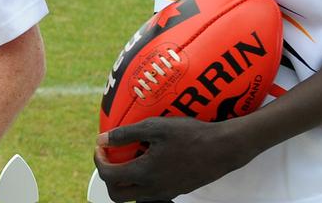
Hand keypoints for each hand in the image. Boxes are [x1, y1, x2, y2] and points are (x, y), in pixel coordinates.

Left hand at [94, 117, 257, 201]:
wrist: (223, 149)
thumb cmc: (190, 135)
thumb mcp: (155, 127)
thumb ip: (126, 134)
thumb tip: (103, 139)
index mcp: (145, 173)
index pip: (108, 175)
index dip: (98, 160)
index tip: (101, 146)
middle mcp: (153, 189)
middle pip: (117, 195)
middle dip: (108, 176)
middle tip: (110, 158)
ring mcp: (165, 193)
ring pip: (133, 197)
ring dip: (124, 182)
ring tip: (128, 160)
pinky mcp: (175, 192)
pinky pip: (149, 194)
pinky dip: (141, 182)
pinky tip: (148, 162)